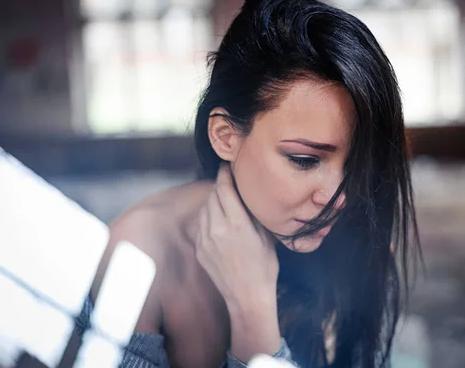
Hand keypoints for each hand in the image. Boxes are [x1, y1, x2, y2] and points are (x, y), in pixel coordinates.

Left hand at [195, 164, 280, 360]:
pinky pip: (201, 223)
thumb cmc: (264, 267)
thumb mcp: (265, 236)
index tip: (228, 167)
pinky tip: (219, 220)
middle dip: (220, 186)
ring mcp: (205, 239)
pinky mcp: (200, 248)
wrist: (247, 297)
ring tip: (225, 200)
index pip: (224, 188)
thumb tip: (248, 195)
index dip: (225, 174)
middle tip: (229, 182)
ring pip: (205, 208)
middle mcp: (217, 228)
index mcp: (236, 223)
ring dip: (214, 200)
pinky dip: (209, 216)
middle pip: (213, 195)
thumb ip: (253, 214)